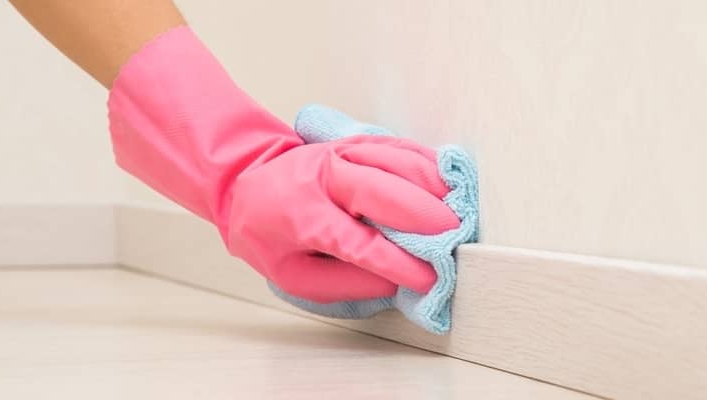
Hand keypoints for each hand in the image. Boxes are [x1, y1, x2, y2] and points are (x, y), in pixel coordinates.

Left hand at [226, 135, 458, 302]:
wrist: (244, 177)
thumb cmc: (268, 232)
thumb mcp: (291, 274)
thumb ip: (342, 283)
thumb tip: (395, 284)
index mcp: (303, 215)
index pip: (358, 243)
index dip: (397, 262)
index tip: (429, 279)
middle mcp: (324, 177)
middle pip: (383, 192)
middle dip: (425, 217)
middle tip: (457, 239)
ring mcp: (342, 153)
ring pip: (396, 162)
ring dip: (433, 186)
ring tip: (462, 211)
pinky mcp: (356, 141)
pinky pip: (398, 146)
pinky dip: (427, 162)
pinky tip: (449, 179)